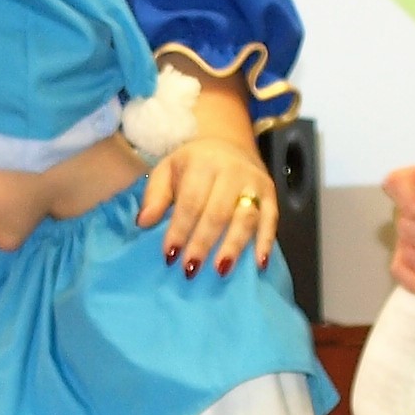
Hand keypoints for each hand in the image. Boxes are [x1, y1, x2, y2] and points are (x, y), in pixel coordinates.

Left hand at [139, 135, 279, 275]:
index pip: (191, 201)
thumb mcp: (167, 170)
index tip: (169, 255)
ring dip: (233, 246)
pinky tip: (259, 264)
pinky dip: (266, 242)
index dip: (180, 229)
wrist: (229, 144)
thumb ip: (154, 195)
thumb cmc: (192, 165)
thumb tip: (143, 223)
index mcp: (202, 163)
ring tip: (221, 270)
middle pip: (218, 212)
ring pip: (246, 218)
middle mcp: (232, 171)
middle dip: (203, 243)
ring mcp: (255, 182)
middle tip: (190, 269)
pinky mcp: (271, 193)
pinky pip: (271, 219)